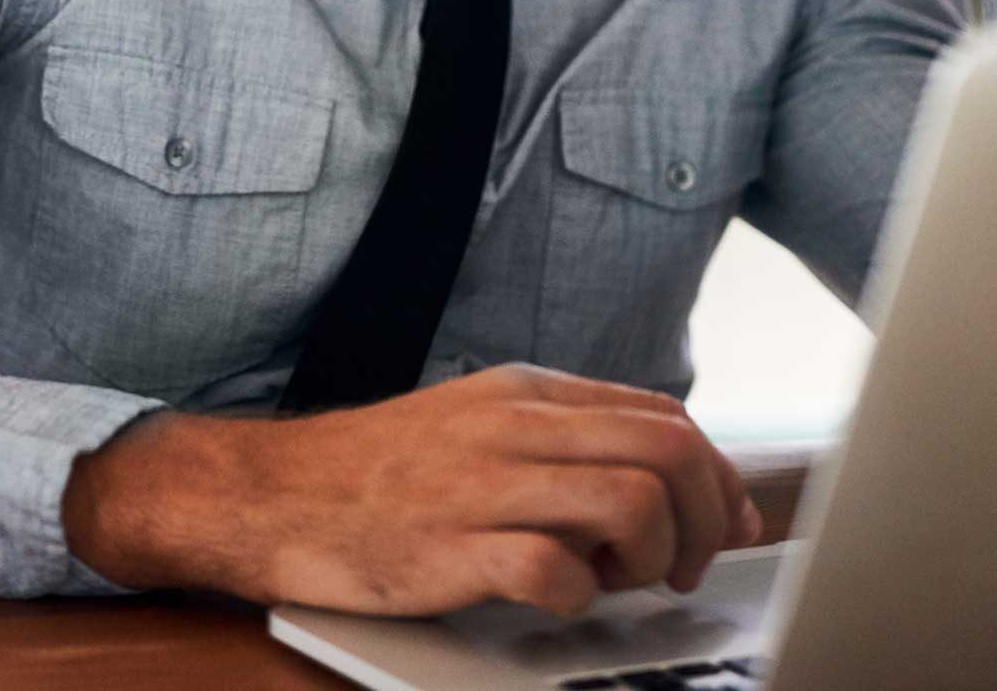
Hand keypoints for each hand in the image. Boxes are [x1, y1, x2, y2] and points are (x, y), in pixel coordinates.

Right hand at [60, 363, 762, 619]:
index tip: (729, 525)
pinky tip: (555, 600)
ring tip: (622, 583)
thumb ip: (564, 442)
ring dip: (652, 557)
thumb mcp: (477, 426)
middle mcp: (511, 428)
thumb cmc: (377, 474)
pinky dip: (577, 597)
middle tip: (684, 568)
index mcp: (525, 394)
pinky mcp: (447, 549)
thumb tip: (669, 478)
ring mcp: (479, 486)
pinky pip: (554, 570)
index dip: (719, 479)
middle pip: (667, 452)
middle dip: (705, 519)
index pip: (666, 417)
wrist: (267, 493)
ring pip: (630, 501)